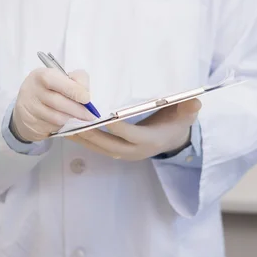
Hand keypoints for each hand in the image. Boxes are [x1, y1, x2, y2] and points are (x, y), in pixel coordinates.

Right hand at [11, 68, 95, 141]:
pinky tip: (65, 121)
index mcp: (41, 75)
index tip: (87, 99)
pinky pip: (53, 127)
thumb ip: (75, 80)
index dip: (75, 91)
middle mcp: (33, 91)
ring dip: (71, 118)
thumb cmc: (48, 89)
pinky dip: (63, 125)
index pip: (59, 83)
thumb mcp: (59, 78)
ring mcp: (31, 109)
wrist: (25, 106)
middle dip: (78, 109)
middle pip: (59, 102)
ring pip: (57, 117)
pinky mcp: (32, 124)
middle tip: (90, 114)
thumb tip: (86, 92)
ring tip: (79, 117)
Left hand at [69, 99, 201, 160]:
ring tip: (62, 125)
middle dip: (89, 132)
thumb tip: (194, 101)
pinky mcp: (115, 153)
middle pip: (107, 143)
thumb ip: (188, 108)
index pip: (129, 133)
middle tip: (73, 119)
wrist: (173, 141)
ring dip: (80, 137)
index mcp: (148, 140)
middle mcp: (133, 151)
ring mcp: (123, 154)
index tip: (99, 115)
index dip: (114, 125)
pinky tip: (67, 131)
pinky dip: (82, 140)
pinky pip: (95, 148)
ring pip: (97, 147)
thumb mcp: (186, 115)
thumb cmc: (177, 123)